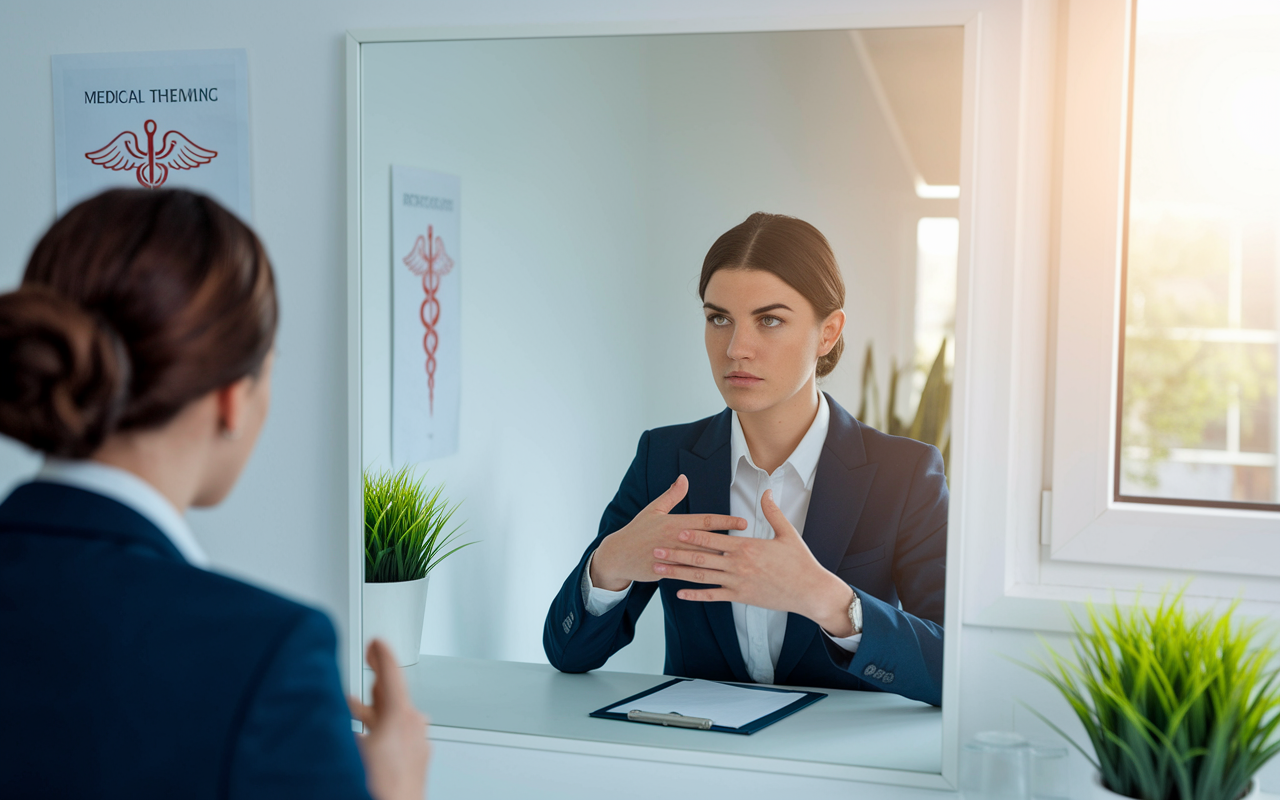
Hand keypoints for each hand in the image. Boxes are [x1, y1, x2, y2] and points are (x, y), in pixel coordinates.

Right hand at [348, 639, 431, 799]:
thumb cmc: (380, 789)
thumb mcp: (348, 747)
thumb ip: (335, 723)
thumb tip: (318, 710)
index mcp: (401, 716)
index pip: (392, 673)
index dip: (382, 653)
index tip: (377, 642)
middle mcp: (413, 727)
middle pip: (393, 693)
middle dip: (376, 678)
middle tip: (370, 661)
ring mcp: (417, 746)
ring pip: (395, 716)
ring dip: (375, 706)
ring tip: (355, 702)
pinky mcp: (415, 762)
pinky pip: (398, 735)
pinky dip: (382, 727)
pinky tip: (367, 736)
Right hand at [590, 474, 747, 590]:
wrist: (618, 555)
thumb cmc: (638, 531)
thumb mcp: (653, 510)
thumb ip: (672, 495)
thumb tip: (683, 478)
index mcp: (673, 523)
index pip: (705, 521)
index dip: (725, 522)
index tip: (743, 523)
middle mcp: (674, 539)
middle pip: (707, 541)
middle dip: (730, 543)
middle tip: (751, 545)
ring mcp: (670, 557)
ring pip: (701, 560)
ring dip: (720, 560)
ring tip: (740, 562)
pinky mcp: (666, 572)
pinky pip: (688, 575)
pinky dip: (703, 576)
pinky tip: (719, 579)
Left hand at [652, 489, 855, 636]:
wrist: (810, 591)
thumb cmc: (800, 562)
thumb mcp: (787, 533)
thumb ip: (772, 512)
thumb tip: (766, 491)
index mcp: (747, 547)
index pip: (713, 538)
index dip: (692, 534)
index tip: (674, 529)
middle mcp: (738, 565)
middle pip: (700, 558)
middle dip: (676, 553)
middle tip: (654, 548)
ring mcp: (737, 583)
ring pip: (701, 577)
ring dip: (678, 573)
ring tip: (659, 569)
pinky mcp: (740, 597)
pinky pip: (713, 596)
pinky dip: (695, 595)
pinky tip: (680, 594)